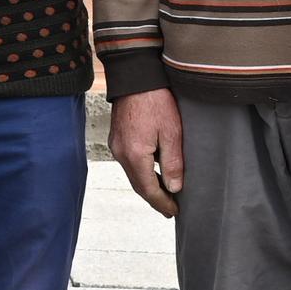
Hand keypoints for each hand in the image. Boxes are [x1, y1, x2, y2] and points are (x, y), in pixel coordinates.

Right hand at [109, 90, 180, 215]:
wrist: (135, 77)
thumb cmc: (155, 100)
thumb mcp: (171, 132)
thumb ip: (173, 162)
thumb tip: (174, 188)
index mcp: (134, 155)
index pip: (148, 189)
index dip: (162, 203)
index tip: (174, 212)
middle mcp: (120, 153)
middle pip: (138, 185)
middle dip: (155, 198)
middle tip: (170, 209)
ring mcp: (116, 145)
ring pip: (133, 174)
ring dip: (148, 186)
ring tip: (164, 194)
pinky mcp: (117, 137)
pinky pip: (129, 162)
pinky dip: (142, 172)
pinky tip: (153, 172)